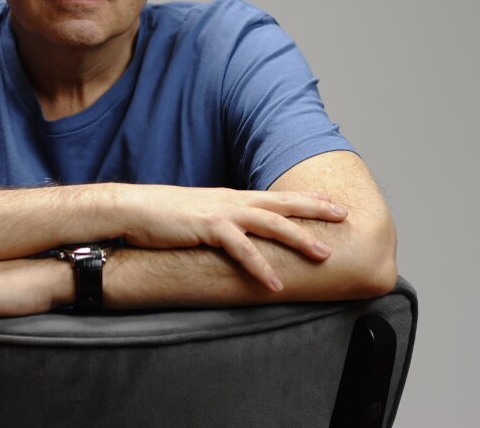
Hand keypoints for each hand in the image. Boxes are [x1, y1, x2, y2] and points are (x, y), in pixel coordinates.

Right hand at [118, 186, 347, 291]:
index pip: (275, 196)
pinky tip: (275, 284)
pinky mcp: (209, 227)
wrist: (134, 208)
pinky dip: (261, 267)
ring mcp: (222, 212)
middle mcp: (231, 201)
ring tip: (324, 255)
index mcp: (230, 198)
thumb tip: (234, 237)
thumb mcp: (199, 216)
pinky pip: (242, 249)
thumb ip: (220, 224)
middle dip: (315, 208)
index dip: (304, 197)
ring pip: (271, 223)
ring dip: (299, 239)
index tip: (330, 200)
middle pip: (282, 203)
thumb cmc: (162, 216)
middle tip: (345, 215)